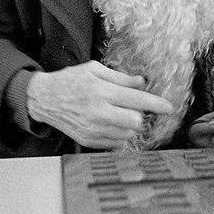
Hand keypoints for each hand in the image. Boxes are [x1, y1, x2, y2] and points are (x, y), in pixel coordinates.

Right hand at [26, 60, 174, 148]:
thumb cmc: (70, 80)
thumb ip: (120, 77)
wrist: (44, 99)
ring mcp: (93, 129)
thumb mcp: (94, 70)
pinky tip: (108, 122)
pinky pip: (115, 143)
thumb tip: (141, 82)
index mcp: (102, 91)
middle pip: (136, 122)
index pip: (137, 100)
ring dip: (129, 125)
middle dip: (140, 115)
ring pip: (127, 134)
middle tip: (133, 107)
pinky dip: (118, 134)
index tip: (169, 107)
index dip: (156, 104)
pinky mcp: (88, 140)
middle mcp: (99, 112)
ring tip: (117, 113)